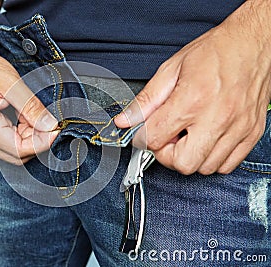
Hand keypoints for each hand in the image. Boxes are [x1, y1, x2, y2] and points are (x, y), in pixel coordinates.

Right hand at [0, 39, 58, 164]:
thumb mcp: (9, 82)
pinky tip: (26, 116)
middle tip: (49, 123)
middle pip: (16, 155)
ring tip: (36, 115)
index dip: (41, 142)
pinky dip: (21, 132)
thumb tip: (49, 125)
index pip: (18, 149)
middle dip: (36, 142)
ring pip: (12, 149)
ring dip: (29, 137)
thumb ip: (30, 106)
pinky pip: (7, 140)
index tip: (56, 129)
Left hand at [115, 2, 270, 174]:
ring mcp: (237, 128)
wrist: (254, 44)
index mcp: (192, 99)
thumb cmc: (215, 52)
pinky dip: (212, 159)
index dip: (145, 138)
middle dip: (167, 155)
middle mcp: (217, 117)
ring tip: (188, 135)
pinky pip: (227, 165)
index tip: (147, 132)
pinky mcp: (251, 133)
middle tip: (167, 137)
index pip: (155, 139)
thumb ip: (146, 100)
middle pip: (182, 163)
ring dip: (190, 156)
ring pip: (205, 168)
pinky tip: (206, 140)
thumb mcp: (171, 69)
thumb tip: (125, 121)